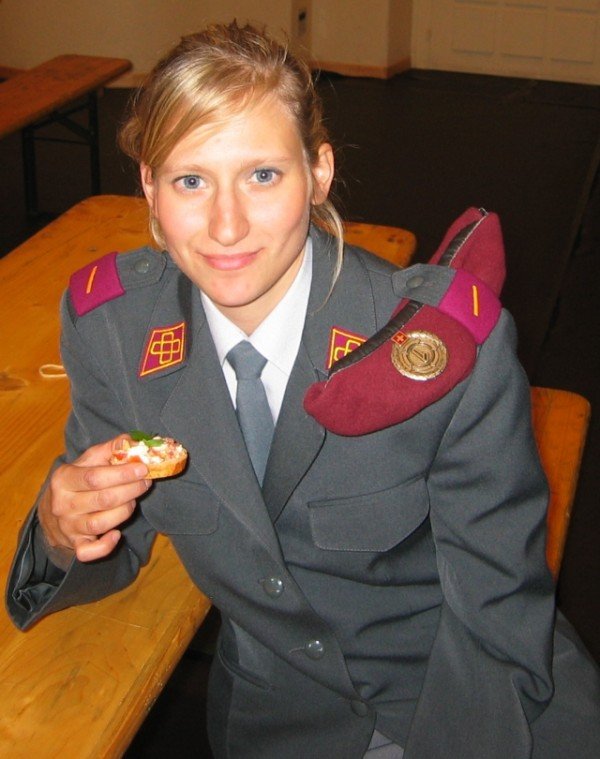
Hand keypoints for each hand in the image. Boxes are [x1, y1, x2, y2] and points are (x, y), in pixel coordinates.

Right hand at [37, 436, 150, 562]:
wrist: (53, 509)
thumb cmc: (78, 480)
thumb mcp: (89, 460)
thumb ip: (111, 449)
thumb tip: (132, 441)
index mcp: (64, 479)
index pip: (95, 477)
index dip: (122, 474)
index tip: (143, 469)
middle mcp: (63, 504)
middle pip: (103, 499)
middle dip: (131, 490)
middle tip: (146, 482)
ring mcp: (68, 526)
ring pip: (101, 523)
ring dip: (125, 510)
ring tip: (133, 499)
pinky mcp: (75, 545)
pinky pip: (89, 552)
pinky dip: (105, 546)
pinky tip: (117, 534)